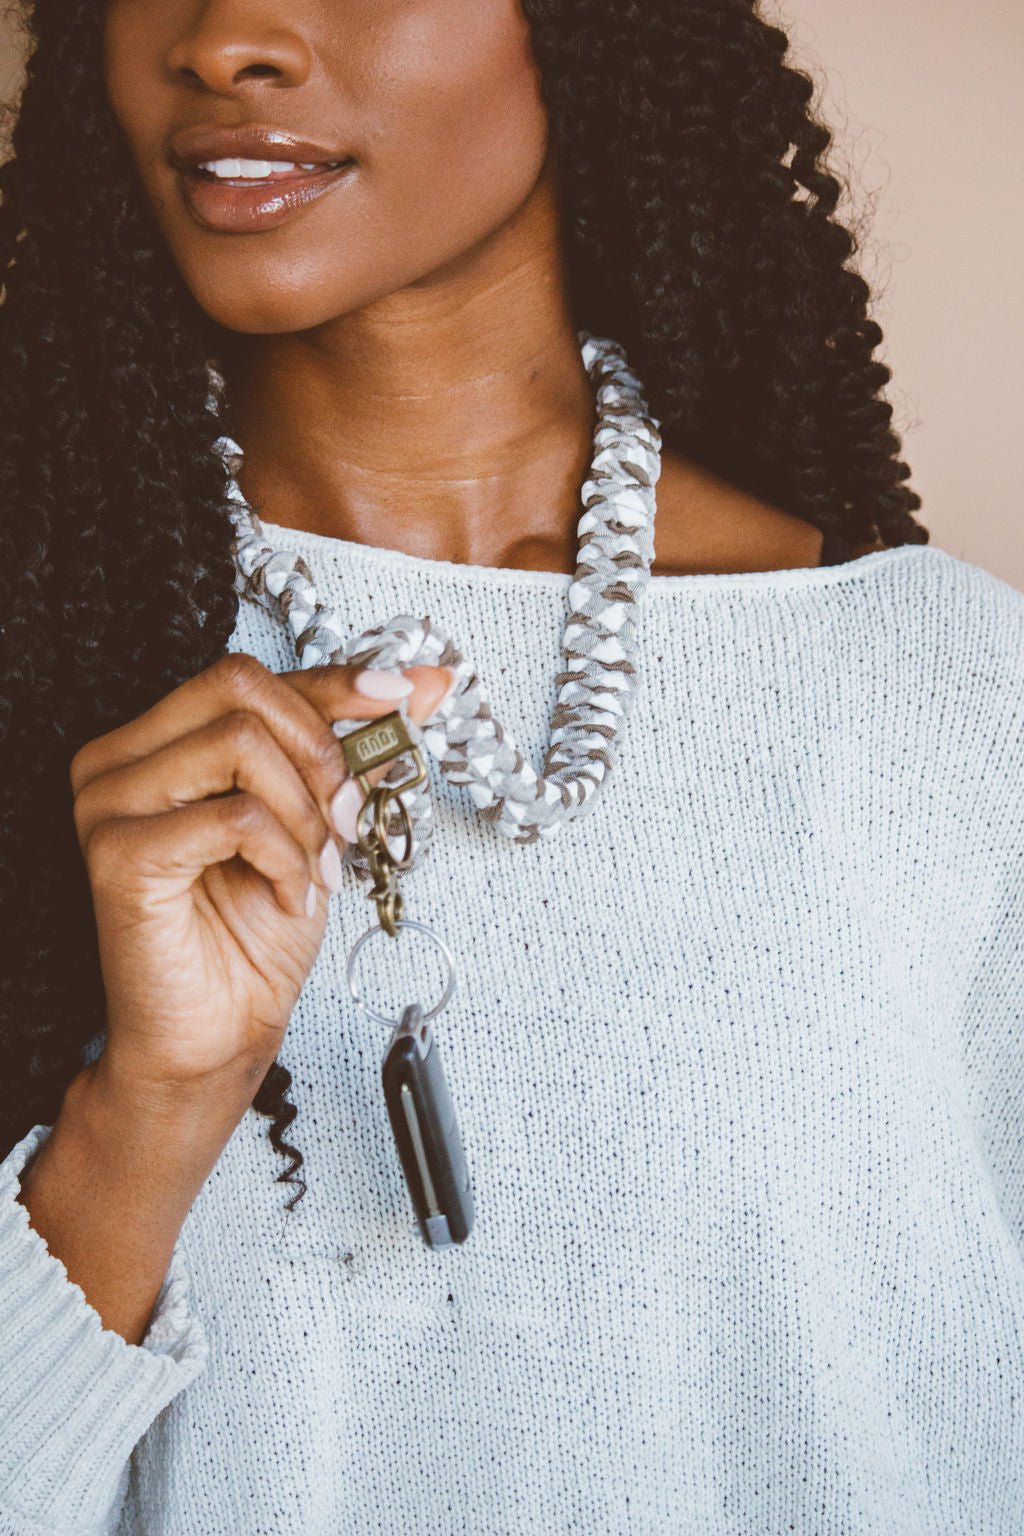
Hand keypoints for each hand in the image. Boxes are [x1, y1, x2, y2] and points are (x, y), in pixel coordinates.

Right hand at [70, 653, 452, 1096]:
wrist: (218, 1033)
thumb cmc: (254, 934)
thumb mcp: (319, 820)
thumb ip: (356, 747)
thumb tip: (421, 682)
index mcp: (155, 743)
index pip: (247, 677)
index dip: (333, 679)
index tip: (400, 693)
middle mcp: (118, 762)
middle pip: (238, 687)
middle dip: (319, 752)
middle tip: (347, 819)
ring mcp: (109, 803)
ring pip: (242, 746)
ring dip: (305, 816)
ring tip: (311, 872)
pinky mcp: (121, 854)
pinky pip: (237, 816)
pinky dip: (285, 858)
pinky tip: (286, 897)